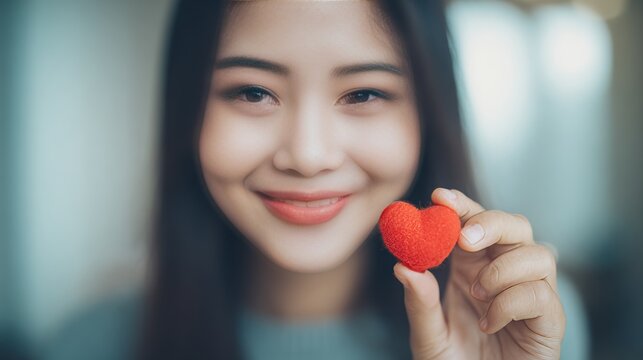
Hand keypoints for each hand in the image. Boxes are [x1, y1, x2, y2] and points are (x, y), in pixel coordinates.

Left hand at [393, 188, 565, 358]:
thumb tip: (403, 267)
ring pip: (538, 253)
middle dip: (491, 222)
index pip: (472, 222)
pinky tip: (490, 324)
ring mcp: (530, 295)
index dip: (461, 204)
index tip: (440, 197)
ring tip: (478, 295)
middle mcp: (503, 274)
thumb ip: (420, 305)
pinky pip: (542, 295)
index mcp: (471, 268)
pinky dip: (511, 304)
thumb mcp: (428, 337)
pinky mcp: (549, 321)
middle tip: (464, 239)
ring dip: (503, 269)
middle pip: (515, 225)